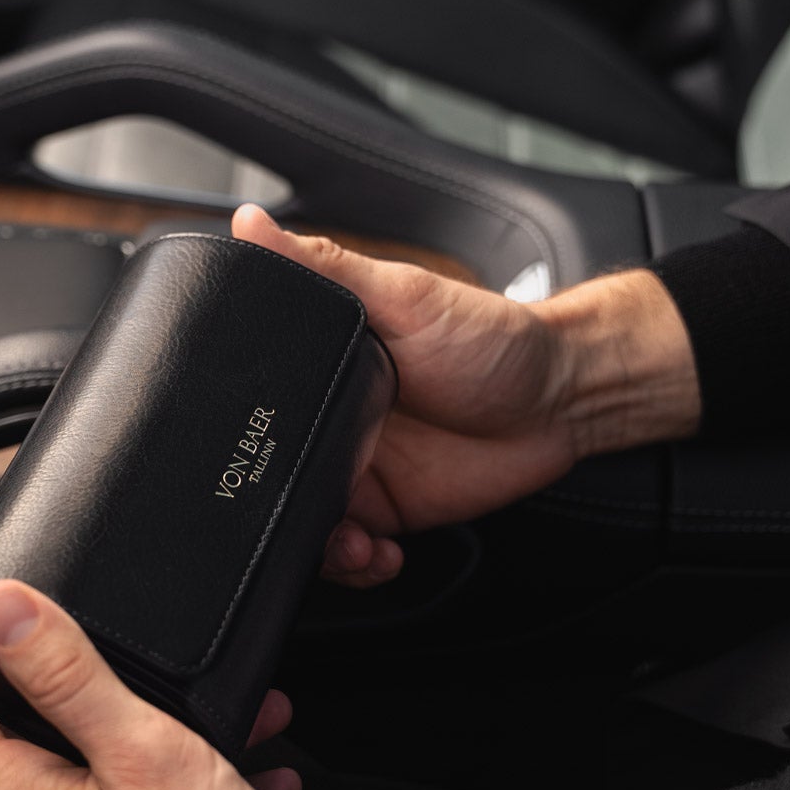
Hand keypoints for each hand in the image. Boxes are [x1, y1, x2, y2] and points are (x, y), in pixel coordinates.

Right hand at [232, 205, 699, 586]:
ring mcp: (356, 469)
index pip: (253, 401)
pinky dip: (355, 565)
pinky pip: (351, 551)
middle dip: (267, 505)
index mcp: (319, 366)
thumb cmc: (490, 336)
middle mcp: (328, 421)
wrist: (562, 400)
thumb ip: (325, 268)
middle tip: (292, 509)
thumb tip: (250, 224)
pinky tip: (377, 555)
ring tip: (346, 544)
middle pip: (266, 471)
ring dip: (313, 545)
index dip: (232, 434)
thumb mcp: (402, 295)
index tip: (228, 455)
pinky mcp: (388, 512)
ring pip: (302, 520)